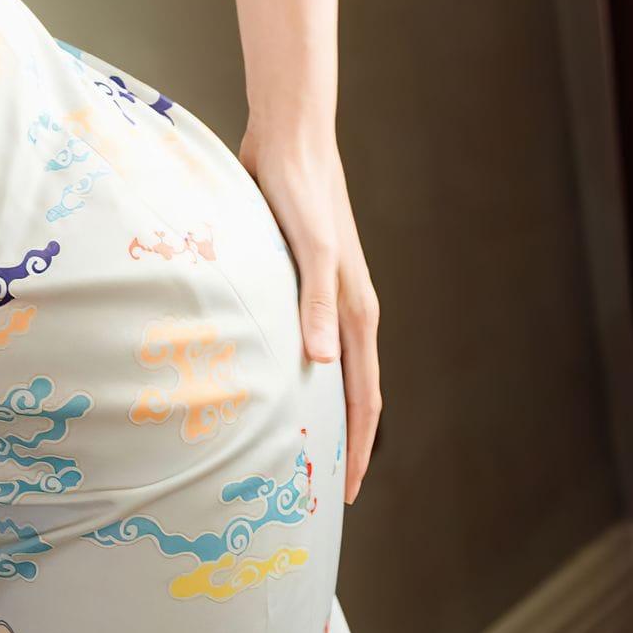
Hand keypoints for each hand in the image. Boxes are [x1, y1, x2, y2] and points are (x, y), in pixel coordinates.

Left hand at [238, 122, 380, 503]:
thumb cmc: (300, 189)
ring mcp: (324, 292)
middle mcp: (347, 307)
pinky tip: (268, 376)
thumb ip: (316, 301)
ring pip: (327, 364)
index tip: (346, 494)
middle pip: (352, 390)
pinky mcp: (299, 274)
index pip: (364, 397)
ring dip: (317, 405)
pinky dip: (294, 366)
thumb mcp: (310, 247)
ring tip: (291, 445)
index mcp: (356, 311)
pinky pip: (302, 335)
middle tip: (317, 487)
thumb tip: (324, 364)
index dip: (359, 448)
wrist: (289, 137)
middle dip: (343, 440)